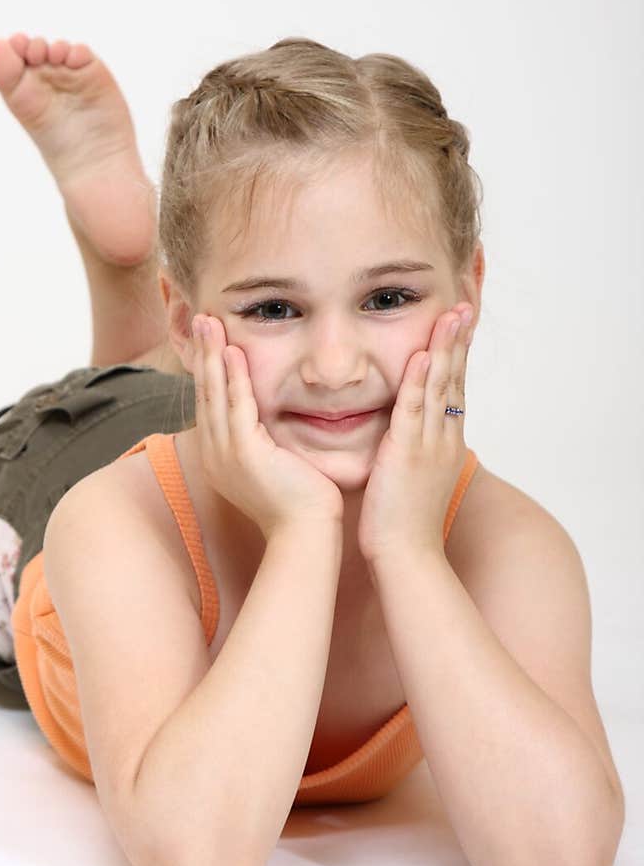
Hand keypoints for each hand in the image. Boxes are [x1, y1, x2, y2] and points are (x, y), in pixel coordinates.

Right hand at [192, 313, 345, 538]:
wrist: (305, 535)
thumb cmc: (300, 506)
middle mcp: (215, 454)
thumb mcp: (278, 467)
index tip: (211, 339)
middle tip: (200, 318)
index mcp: (220, 457)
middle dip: (202, 353)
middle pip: (205, 393)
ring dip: (211, 354)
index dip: (209, 369)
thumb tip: (277, 425)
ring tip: (208, 322)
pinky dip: (233, 377)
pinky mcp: (244, 453)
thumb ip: (271, 442)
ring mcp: (225, 454)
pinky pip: (237, 406)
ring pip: (215, 394)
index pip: (211, 404)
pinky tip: (232, 351)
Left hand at [357, 303, 474, 567]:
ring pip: (441, 389)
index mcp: (445, 446)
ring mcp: (430, 446)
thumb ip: (408, 455)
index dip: (456, 358)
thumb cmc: (402, 528)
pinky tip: (421, 354)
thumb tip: (400, 442)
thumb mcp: (410, 482)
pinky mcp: (408, 454)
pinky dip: (420, 381)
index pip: (454, 392)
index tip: (459, 328)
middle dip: (459, 342)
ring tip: (452, 314)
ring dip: (446, 349)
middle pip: (455, 381)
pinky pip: (415, 410)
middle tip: (464, 307)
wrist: (407, 558)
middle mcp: (444, 440)